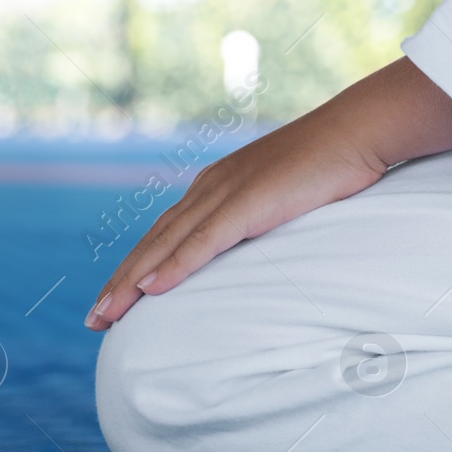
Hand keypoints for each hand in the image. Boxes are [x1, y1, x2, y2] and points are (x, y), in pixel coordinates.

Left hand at [84, 111, 383, 329]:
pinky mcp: (249, 202)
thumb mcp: (287, 196)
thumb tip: (261, 245)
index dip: (139, 267)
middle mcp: (212, 187)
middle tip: (93, 320)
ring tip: (107, 314)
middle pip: (155, 241)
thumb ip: (265, 217)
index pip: (167, 232)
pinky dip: (174, 266)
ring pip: (168, 244)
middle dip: (121, 282)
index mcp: (219, 185)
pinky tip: (150, 290)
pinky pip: (203, 241)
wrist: (357, 132)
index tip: (116, 299)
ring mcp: (228, 192)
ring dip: (133, 281)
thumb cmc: (332, 164)